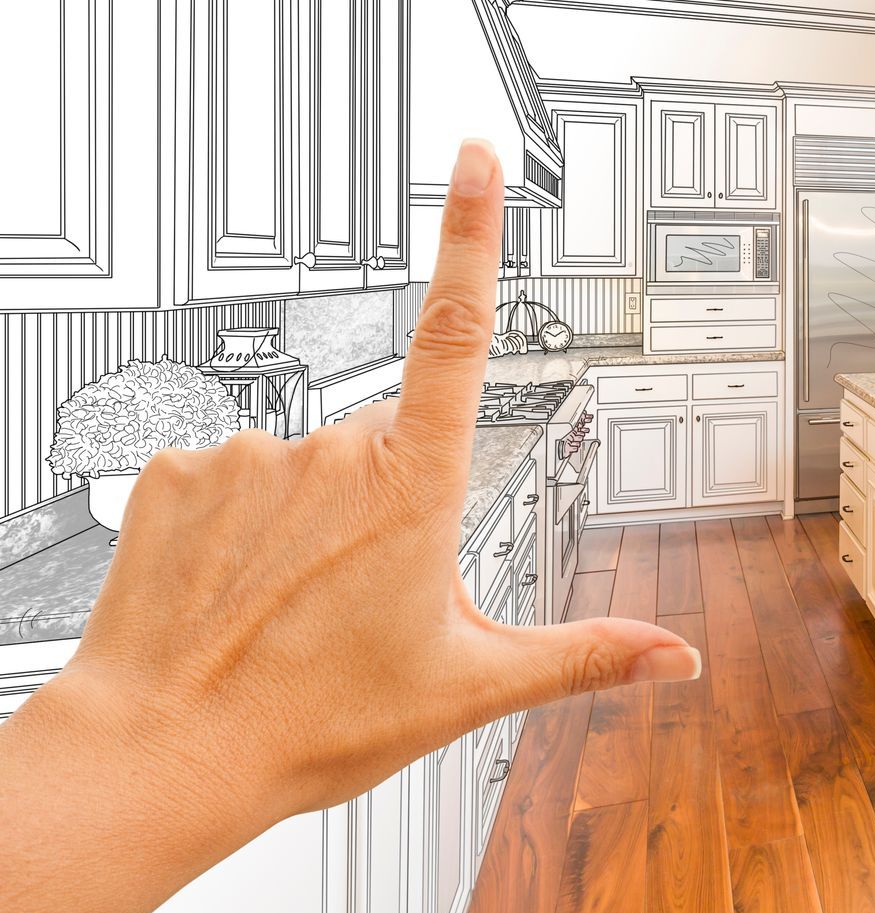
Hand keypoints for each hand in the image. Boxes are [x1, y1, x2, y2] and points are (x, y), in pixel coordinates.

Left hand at [0, 141, 697, 912]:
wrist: (162, 753)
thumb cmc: (310, 722)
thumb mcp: (470, 689)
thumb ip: (583, 655)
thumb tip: (675, 657)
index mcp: (413, 488)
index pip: (456, 333)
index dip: (470, 235)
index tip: (474, 159)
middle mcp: (330, 451)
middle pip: (384, 443)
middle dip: (387, 503)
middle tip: (363, 600)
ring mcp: (247, 455)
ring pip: (305, 463)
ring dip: (310, 518)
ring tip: (292, 608)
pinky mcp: (175, 471)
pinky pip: (230, 474)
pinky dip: (239, 521)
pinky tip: (235, 587)